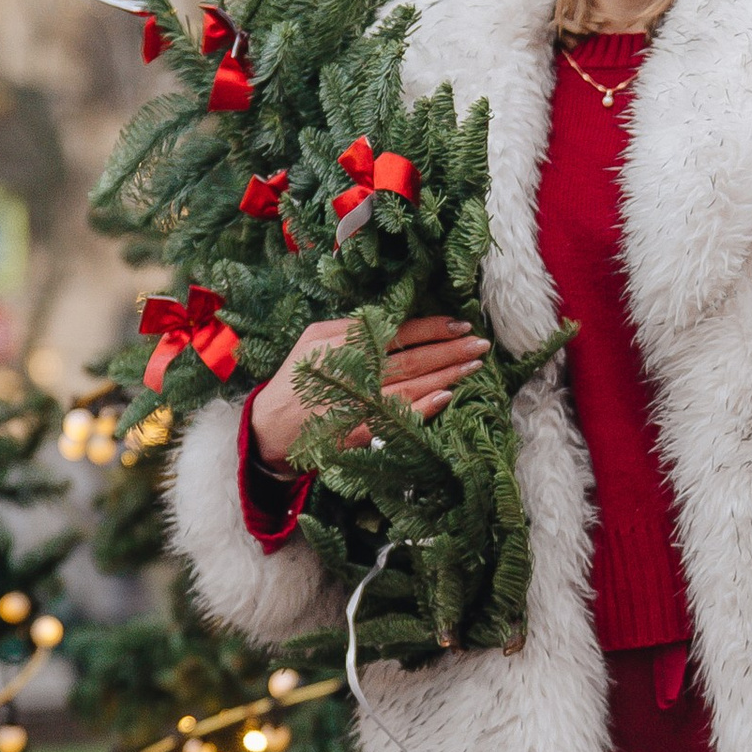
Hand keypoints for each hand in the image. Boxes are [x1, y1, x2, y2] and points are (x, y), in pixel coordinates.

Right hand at [250, 311, 490, 465]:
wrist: (270, 429)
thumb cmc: (296, 379)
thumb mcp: (313, 340)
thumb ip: (349, 328)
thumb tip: (391, 319)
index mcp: (340, 345)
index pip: (396, 333)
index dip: (431, 329)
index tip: (460, 324)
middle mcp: (350, 373)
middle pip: (411, 359)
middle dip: (450, 351)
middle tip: (481, 345)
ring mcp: (356, 404)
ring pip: (411, 387)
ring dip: (446, 376)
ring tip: (474, 366)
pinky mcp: (359, 431)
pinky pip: (398, 418)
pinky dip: (424, 408)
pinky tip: (447, 397)